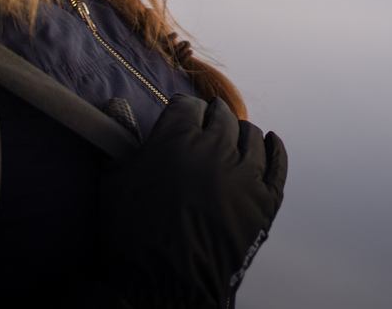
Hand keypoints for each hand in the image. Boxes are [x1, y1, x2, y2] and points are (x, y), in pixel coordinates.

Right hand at [97, 94, 286, 307]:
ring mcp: (246, 173)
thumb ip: (120, 140)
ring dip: (237, 132)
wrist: (169, 288)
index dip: (181, 112)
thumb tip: (115, 103)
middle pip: (220, 116)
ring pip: (250, 134)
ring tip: (229, 138)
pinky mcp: (266, 198)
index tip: (178, 119)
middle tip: (202, 126)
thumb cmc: (135, 238)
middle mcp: (216, 148)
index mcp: (178, 139)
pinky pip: (277, 161)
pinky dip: (273, 148)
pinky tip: (269, 141)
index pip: (187, 106)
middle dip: (209, 117)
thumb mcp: (114, 184)